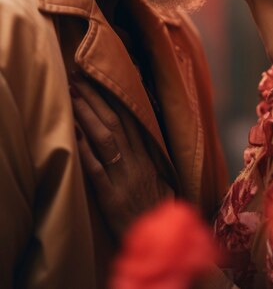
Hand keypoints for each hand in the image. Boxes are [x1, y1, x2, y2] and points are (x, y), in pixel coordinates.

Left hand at [70, 76, 165, 241]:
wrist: (159, 237)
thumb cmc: (155, 206)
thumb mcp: (158, 174)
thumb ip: (147, 151)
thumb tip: (136, 124)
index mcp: (148, 155)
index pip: (130, 118)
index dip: (114, 96)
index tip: (100, 77)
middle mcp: (137, 162)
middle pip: (116, 122)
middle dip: (96, 97)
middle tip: (79, 77)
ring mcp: (125, 178)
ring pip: (106, 139)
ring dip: (88, 114)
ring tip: (73, 94)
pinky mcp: (112, 197)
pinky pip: (97, 169)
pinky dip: (85, 149)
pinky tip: (73, 132)